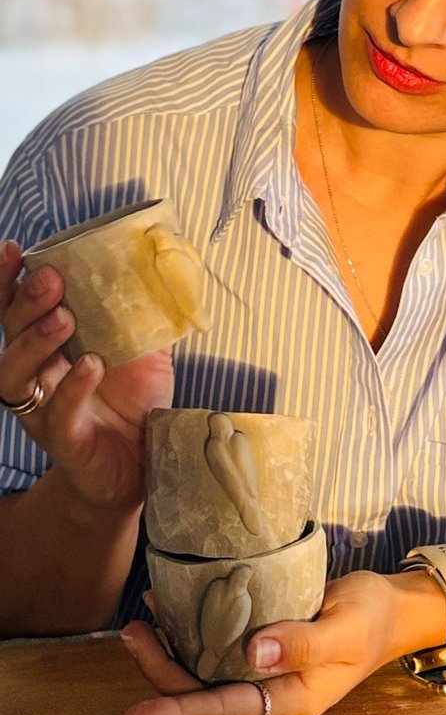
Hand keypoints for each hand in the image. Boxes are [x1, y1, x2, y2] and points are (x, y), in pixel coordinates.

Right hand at [0, 239, 173, 512]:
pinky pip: (57, 414)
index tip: (14, 249)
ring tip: (64, 319)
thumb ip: (145, 311)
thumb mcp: (145, 348)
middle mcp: (36, 375)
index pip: (18, 308)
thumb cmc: (135, 402)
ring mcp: (44, 410)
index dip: (9, 280)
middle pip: (11, 333)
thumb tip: (163, 264)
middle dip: (26, 302)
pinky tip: (89, 365)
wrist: (144, 465)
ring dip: (36, 341)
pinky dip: (71, 388)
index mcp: (49, 346)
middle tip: (52, 279)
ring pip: (15, 373)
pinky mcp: (64, 442)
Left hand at [120, 571, 408, 714]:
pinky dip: (190, 631)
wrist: (391, 608)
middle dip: (162, 671)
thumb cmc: (371, 617)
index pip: (225, 709)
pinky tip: (171, 606)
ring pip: (205, 673)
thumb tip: (253, 652)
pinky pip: (217, 650)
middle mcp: (271, 695)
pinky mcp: (262, 652)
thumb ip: (301, 642)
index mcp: (292, 701)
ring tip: (139, 623)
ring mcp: (265, 675)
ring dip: (169, 652)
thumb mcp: (343, 627)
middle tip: (132, 633)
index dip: (179, 711)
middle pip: (204, 693)